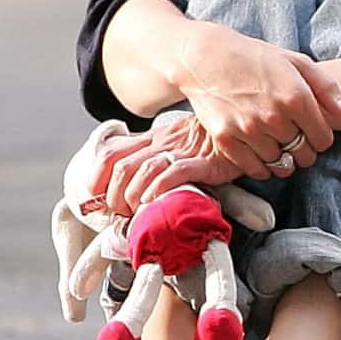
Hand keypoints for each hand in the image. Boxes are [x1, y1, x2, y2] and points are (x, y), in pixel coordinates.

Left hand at [89, 115, 246, 215]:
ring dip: (131, 195)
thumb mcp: (179, 143)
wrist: (246, 126)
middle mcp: (163, 142)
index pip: (111, 152)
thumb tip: (136, 187)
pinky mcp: (205, 162)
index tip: (94, 197)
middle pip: (121, 166)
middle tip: (119, 213)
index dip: (96, 176)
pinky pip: (175, 172)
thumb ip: (158, 159)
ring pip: (143, 170)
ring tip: (134, 212)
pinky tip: (154, 201)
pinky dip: (159, 188)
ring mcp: (183, 151)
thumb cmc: (212, 140)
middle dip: (113, 194)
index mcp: (153, 138)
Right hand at [171, 22, 340, 183]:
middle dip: (303, 151)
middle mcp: (274, 116)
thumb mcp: (296, 62)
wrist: (207, 57)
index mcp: (296, 97)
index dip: (321, 138)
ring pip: (279, 164)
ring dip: (282, 159)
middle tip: (295, 141)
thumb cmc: (256, 58)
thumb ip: (326, 88)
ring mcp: (248, 129)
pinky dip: (260, 167)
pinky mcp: (226, 139)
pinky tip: (260, 153)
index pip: (323, 139)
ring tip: (276, 144)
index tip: (312, 132)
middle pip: (302, 155)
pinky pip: (253, 169)